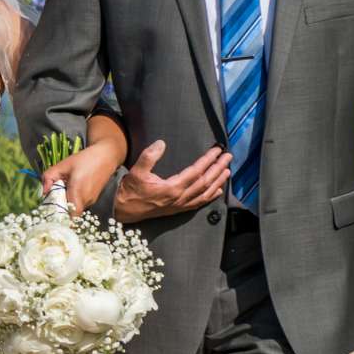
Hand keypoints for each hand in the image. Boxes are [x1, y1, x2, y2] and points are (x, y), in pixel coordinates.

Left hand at [39, 144, 120, 214]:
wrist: (106, 157)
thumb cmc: (85, 159)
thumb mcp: (63, 165)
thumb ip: (49, 177)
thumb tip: (43, 192)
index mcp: (78, 191)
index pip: (71, 215)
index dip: (62, 218)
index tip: (52, 215)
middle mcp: (86, 199)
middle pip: (71, 213)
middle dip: (61, 209)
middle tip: (54, 199)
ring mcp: (91, 200)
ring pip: (76, 209)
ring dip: (68, 203)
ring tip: (65, 190)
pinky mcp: (94, 199)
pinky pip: (81, 204)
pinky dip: (74, 200)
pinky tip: (73, 188)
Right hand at [110, 140, 230, 222]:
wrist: (124, 211)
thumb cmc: (130, 190)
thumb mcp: (136, 171)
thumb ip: (149, 156)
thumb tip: (161, 143)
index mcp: (172, 188)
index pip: (196, 171)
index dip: (208, 160)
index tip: (217, 150)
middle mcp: (180, 198)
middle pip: (205, 182)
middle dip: (218, 168)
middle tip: (228, 157)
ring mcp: (180, 205)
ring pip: (205, 193)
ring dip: (218, 181)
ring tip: (227, 171)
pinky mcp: (178, 210)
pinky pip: (199, 203)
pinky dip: (210, 196)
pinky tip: (218, 191)